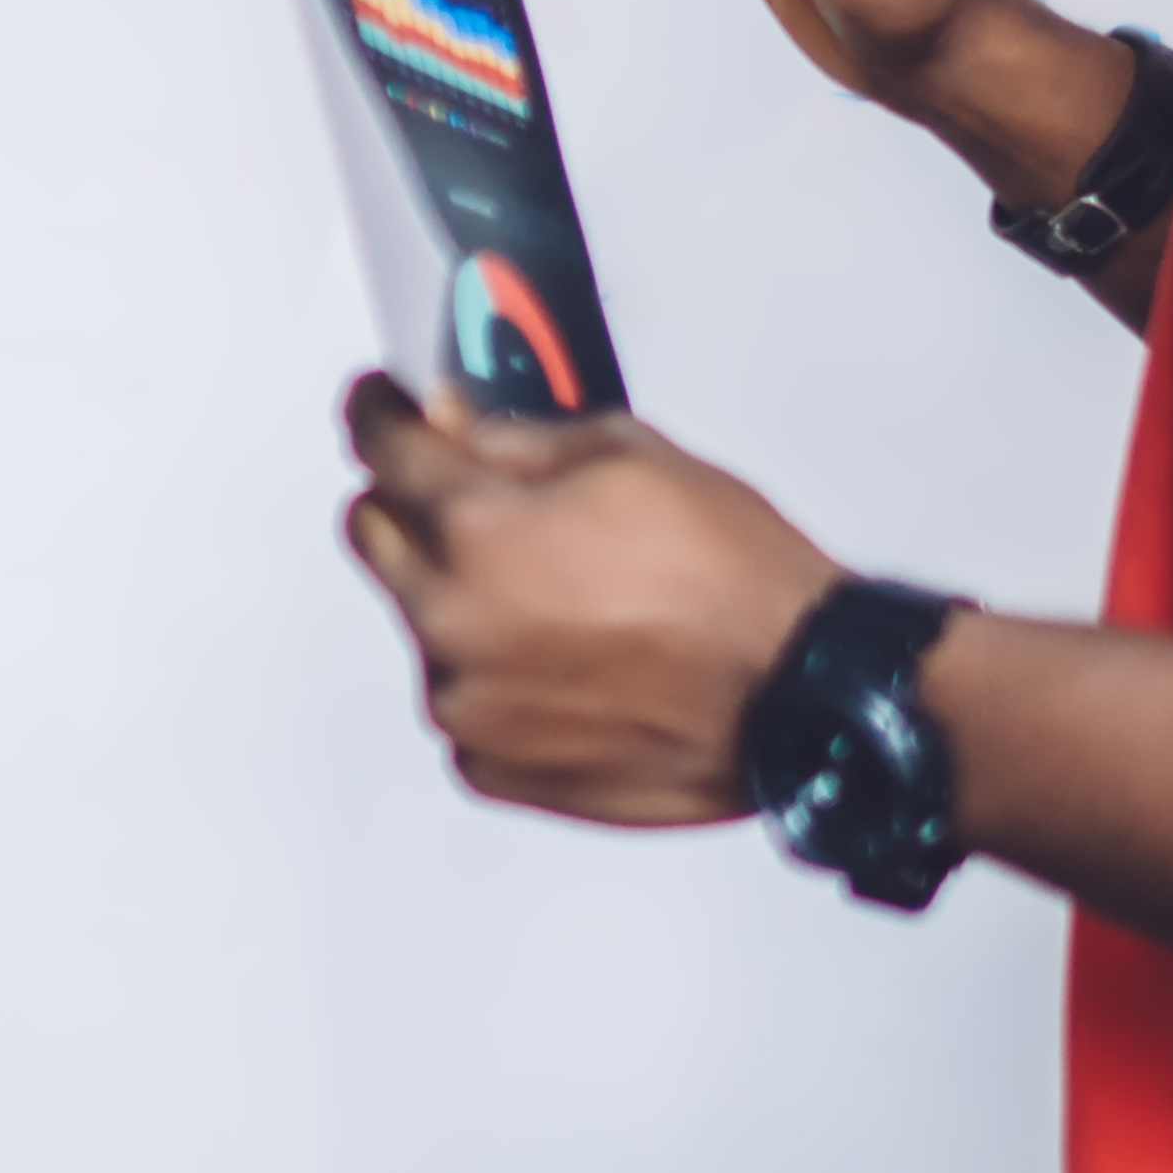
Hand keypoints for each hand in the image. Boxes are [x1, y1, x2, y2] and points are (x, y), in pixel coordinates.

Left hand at [337, 379, 844, 826]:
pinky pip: (465, 702)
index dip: (382, 415)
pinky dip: (497, 678)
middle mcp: (450, 619)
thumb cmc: (733, 584)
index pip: (384, 448)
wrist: (795, 698)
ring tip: (566, 601)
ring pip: (422, 625)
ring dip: (464, 601)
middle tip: (476, 501)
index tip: (382, 408)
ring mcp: (466, 701)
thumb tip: (459, 429)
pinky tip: (571, 663)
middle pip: (376, 537)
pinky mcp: (492, 764)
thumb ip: (518, 438)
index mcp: (475, 528)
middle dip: (412, 506)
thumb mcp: (631, 456)